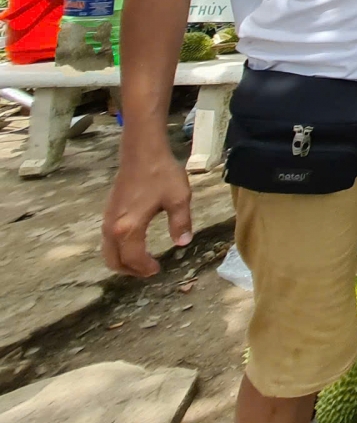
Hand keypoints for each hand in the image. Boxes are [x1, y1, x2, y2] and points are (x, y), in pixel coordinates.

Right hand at [102, 149, 191, 276]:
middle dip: (130, 270)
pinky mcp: (108, 211)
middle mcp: (113, 226)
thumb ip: (181, 222)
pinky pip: (107, 240)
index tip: (157, 270)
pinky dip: (117, 249)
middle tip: (148, 270)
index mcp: (129, 226)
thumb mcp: (178, 198)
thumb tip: (182, 243)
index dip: (145, 268)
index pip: (133, 258)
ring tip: (142, 261)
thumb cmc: (161, 174)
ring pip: (107, 251)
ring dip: (122, 261)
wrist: (142, 152)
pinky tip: (134, 244)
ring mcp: (107, 218)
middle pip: (113, 260)